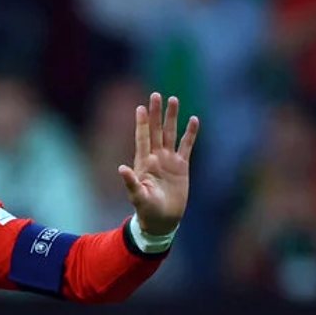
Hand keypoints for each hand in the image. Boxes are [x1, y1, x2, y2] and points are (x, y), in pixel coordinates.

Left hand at [118, 92, 198, 235]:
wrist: (162, 220)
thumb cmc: (147, 210)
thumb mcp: (138, 196)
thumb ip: (130, 182)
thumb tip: (121, 168)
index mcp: (143, 163)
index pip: (142, 138)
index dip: (141, 123)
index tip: (140, 107)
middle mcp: (156, 158)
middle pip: (156, 131)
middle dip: (156, 114)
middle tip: (156, 95)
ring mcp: (169, 161)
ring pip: (171, 134)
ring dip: (172, 118)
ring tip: (173, 100)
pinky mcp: (182, 167)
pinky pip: (187, 146)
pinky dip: (190, 134)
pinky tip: (194, 120)